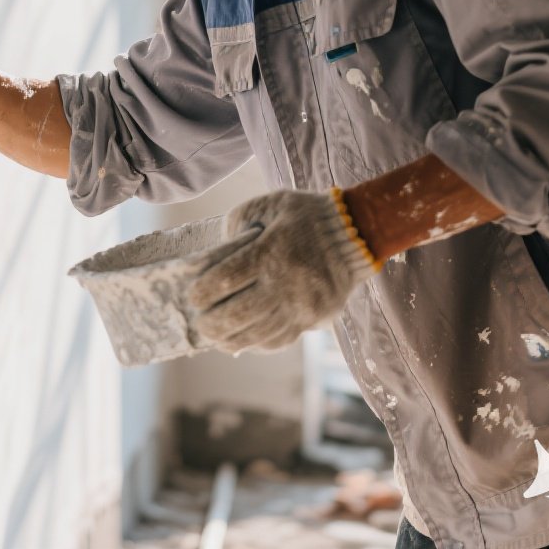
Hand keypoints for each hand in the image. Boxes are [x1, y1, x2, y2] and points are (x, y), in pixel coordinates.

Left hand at [184, 188, 377, 353]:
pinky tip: (244, 341)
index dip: (203, 292)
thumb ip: (239, 221)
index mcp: (270, 251)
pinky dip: (258, 344)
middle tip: (199, 323)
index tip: (193, 297)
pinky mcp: (313, 318)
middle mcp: (284, 282)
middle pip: (237, 313)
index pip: (225, 279)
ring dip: (231, 339)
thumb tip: (218, 252)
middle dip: (212, 322)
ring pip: (257, 333)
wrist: (356, 232)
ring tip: (216, 339)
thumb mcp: (269, 205)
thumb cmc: (306, 214)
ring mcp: (301, 305)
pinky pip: (280, 339)